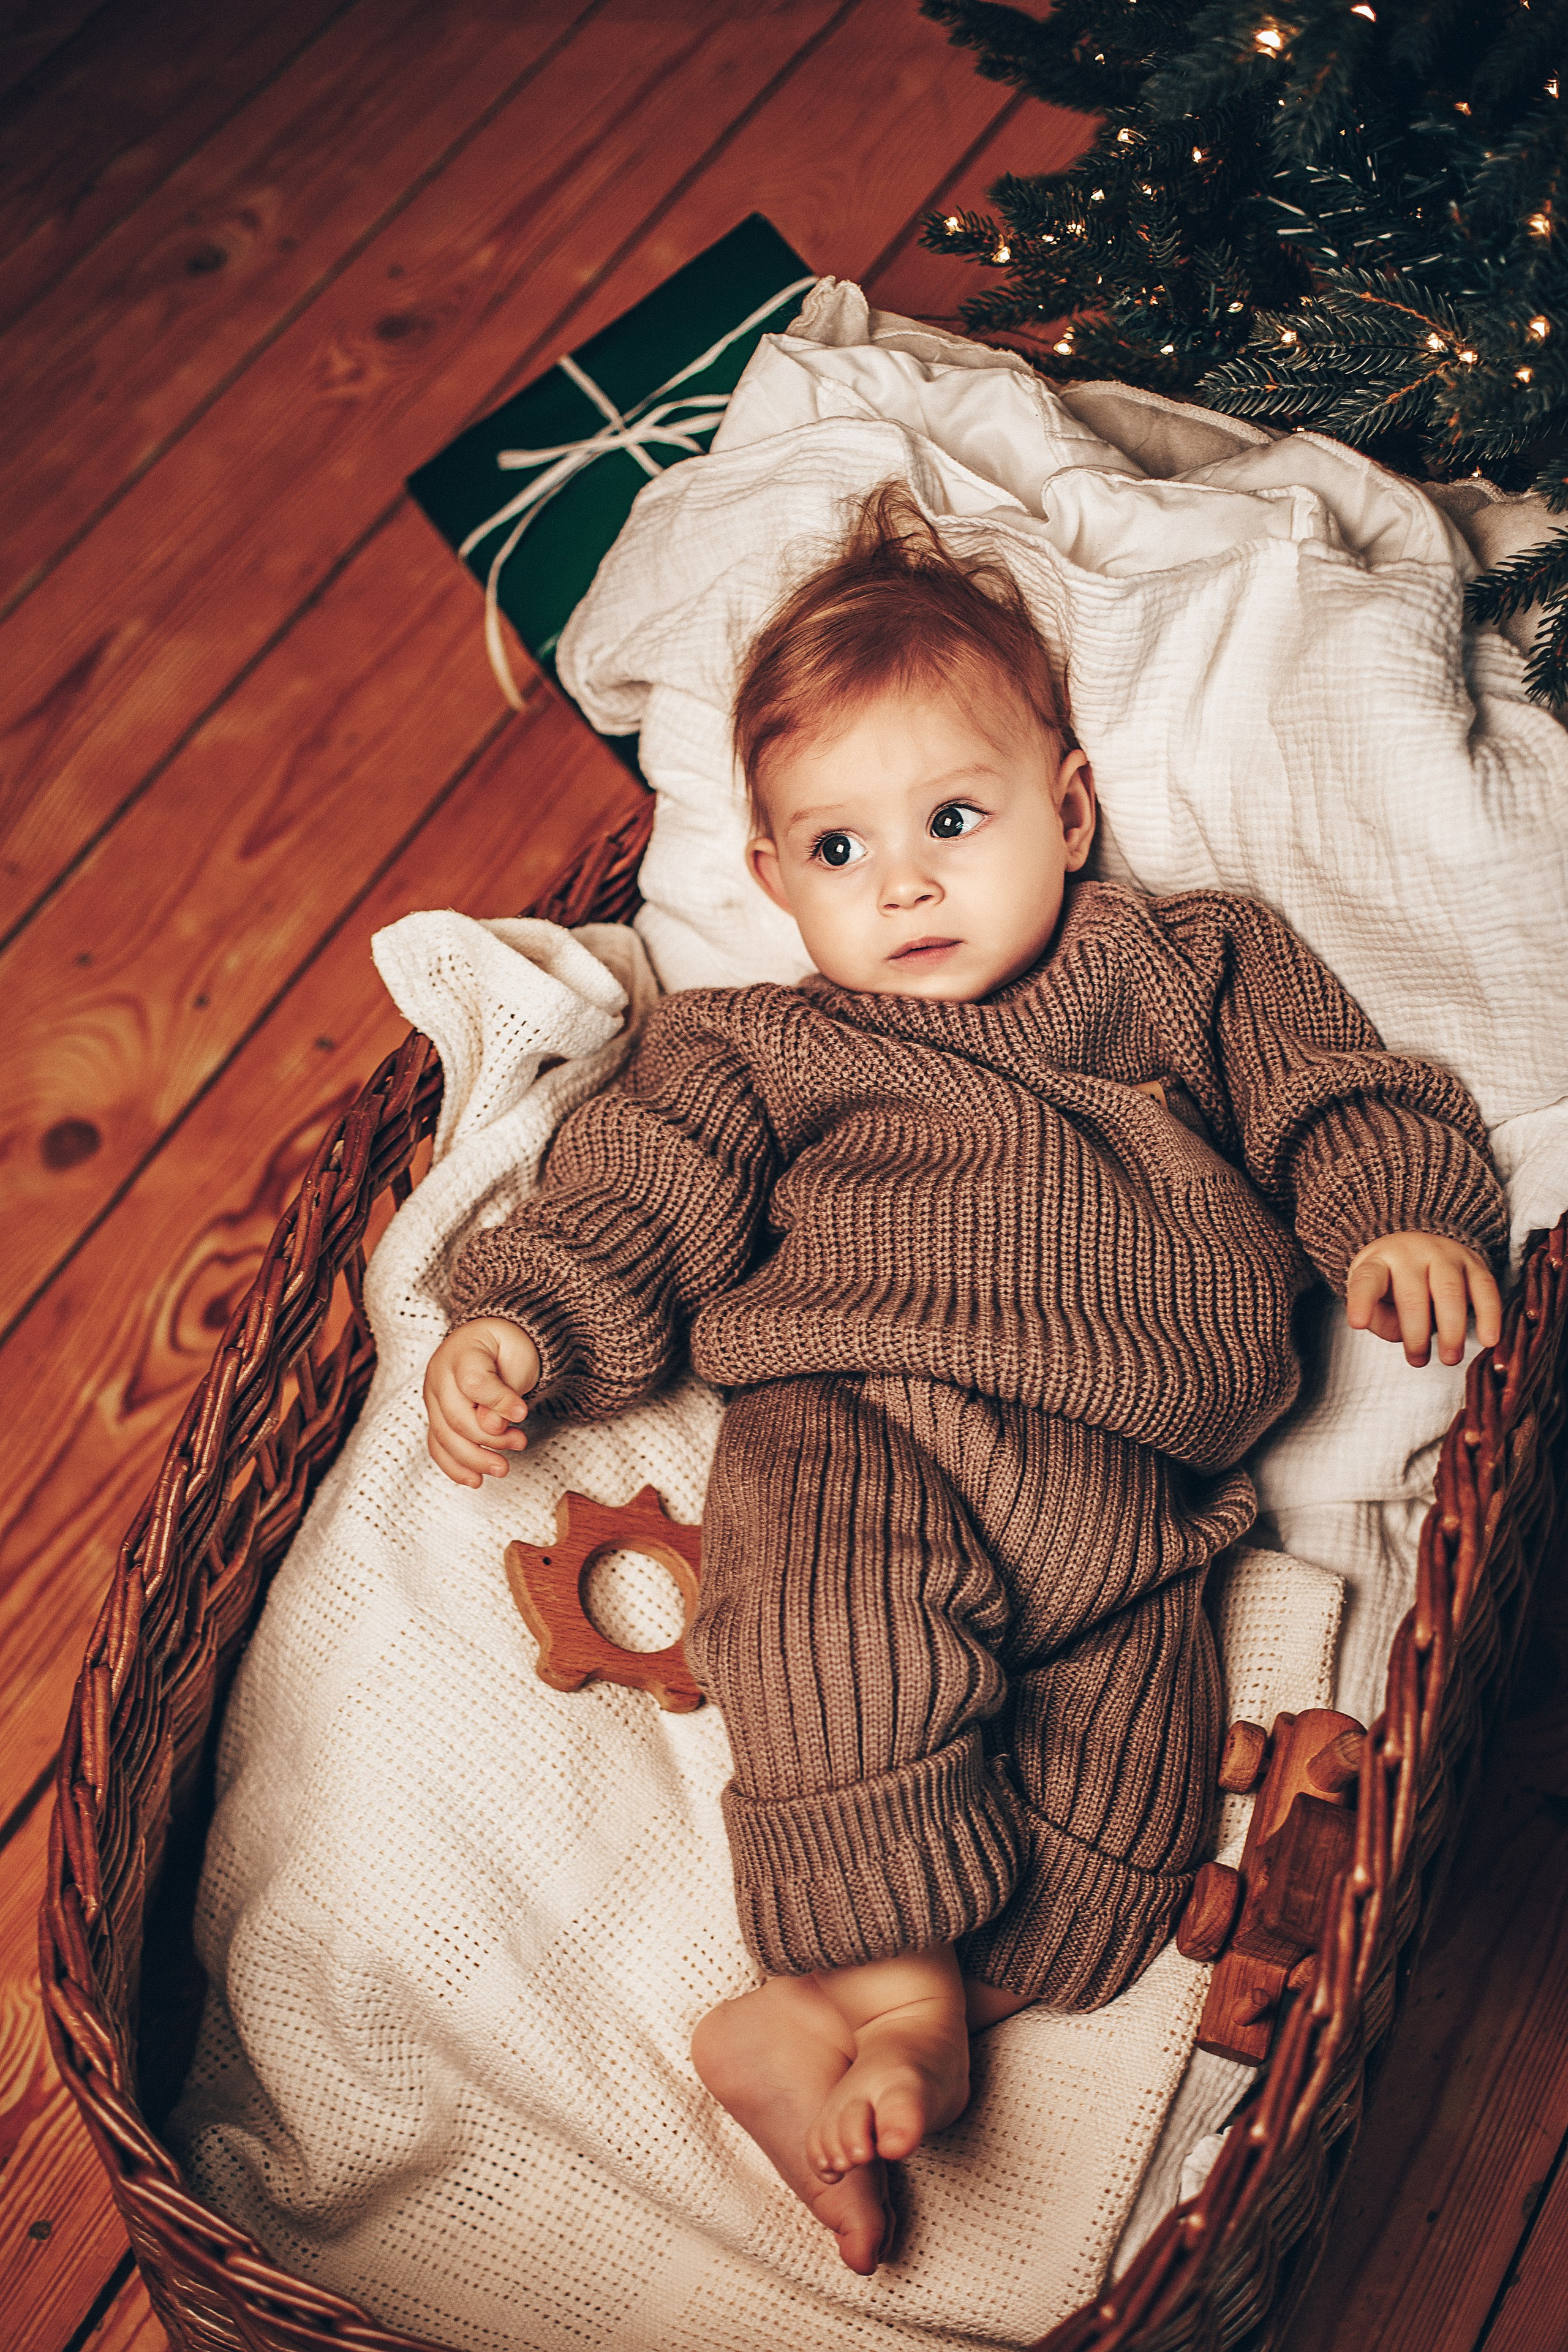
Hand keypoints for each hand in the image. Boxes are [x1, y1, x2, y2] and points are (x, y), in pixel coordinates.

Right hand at [424, 1317, 541, 1486]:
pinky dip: (455, 1466)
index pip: (473, 1383)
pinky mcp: (435, 1417)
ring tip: (502, 1468)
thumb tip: (492, 1426)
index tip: (523, 1413)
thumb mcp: (517, 1358)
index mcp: (461, 1352)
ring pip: (444, 1437)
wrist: (489, 1340)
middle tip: (520, 1443)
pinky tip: (474, 1479)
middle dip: (490, 1439)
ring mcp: (433, 1398)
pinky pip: (438, 1446)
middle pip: (456, 1418)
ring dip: (475, 1459)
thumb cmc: (506, 1346)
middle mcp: (439, 1376)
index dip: (498, 1402)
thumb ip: (505, 1390)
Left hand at [1345, 1232, 1501, 1367]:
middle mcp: (1410, 1253)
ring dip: (1451, 1329)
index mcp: (1378, 1262)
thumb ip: (1381, 1319)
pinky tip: (1489, 1339)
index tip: (1357, 1323)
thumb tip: (1404, 1335)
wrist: (1417, 1246)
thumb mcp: (1374, 1297)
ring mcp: (1444, 1254)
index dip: (1362, 1302)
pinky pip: (1485, 1288)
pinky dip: (1489, 1315)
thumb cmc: (1392, 1282)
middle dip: (1416, 1331)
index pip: (1367, 1281)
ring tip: (1450, 1358)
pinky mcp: (1473, 1262)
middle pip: (1412, 1293)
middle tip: (1418, 1360)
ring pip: (1449, 1290)